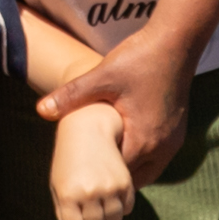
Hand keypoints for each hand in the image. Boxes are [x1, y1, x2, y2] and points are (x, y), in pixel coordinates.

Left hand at [36, 28, 190, 185]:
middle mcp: (163, 147)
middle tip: (90, 171)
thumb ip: (72, 95)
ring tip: (105, 161)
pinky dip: (144, 157)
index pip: (119, 173)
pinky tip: (125, 145)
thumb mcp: (102, 76)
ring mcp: (173, 140)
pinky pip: (159, 157)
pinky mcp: (178, 131)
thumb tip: (41, 109)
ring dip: (131, 168)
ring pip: (151, 170)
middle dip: (114, 177)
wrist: (175, 42)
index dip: (98, 173)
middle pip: (136, 177)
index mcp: (144, 139)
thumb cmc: (139, 59)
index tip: (80, 170)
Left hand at [50, 103, 135, 219]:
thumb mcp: (59, 187)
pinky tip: (110, 183)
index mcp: (67, 194)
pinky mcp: (126, 182)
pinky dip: (120, 202)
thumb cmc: (68, 161)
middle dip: (92, 218)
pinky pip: (127, 208)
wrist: (88, 126)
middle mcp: (88, 192)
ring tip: (98, 189)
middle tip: (86, 196)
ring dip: (107, 212)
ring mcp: (109, 187)